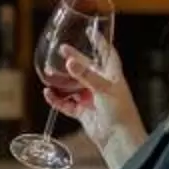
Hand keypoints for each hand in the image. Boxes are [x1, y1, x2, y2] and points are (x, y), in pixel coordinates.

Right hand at [44, 38, 143, 161]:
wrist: (118, 137)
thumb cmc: (120, 111)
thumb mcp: (104, 89)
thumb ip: (86, 76)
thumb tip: (70, 62)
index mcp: (112, 75)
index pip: (107, 54)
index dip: (100, 42)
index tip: (91, 31)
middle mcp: (102, 85)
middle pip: (85, 67)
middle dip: (74, 58)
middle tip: (61, 49)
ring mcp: (92, 98)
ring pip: (73, 86)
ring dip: (62, 80)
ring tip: (49, 72)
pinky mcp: (84, 112)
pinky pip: (67, 103)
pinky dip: (57, 99)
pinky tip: (48, 93)